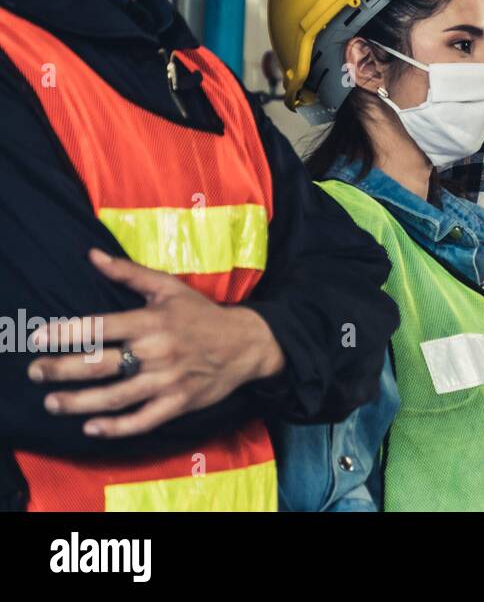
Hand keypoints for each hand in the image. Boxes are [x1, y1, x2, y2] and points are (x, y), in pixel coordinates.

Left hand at [26, 248, 285, 437]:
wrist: (247, 343)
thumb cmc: (202, 314)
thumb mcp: (169, 288)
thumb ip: (129, 272)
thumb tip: (93, 256)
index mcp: (152, 321)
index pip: (101, 327)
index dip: (66, 333)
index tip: (38, 338)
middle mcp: (157, 351)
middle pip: (100, 365)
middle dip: (61, 370)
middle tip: (36, 371)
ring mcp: (168, 380)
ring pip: (115, 396)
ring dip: (78, 402)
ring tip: (52, 402)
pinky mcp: (179, 403)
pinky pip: (142, 420)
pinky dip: (116, 427)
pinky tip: (92, 427)